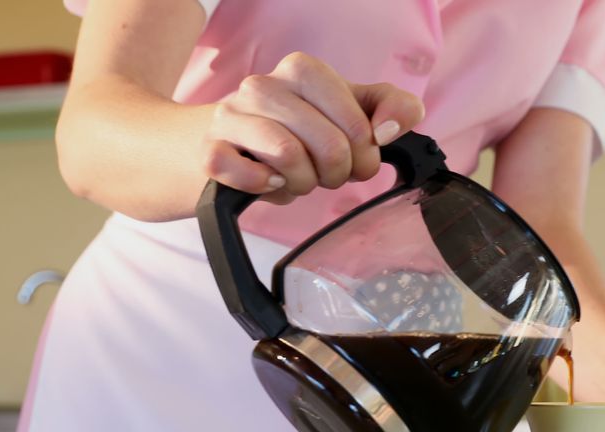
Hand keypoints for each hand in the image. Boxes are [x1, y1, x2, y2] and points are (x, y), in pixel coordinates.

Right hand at [201, 52, 424, 203]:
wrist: (232, 144)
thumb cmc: (300, 130)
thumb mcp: (352, 112)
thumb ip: (394, 107)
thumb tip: (388, 131)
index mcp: (303, 71)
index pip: (356, 123)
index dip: (364, 154)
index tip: (355, 159)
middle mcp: (263, 86)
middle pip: (329, 145)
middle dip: (337, 173)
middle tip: (327, 174)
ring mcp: (231, 116)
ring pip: (288, 157)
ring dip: (304, 183)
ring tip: (298, 178)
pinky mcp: (210, 150)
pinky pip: (243, 174)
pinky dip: (265, 187)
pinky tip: (269, 182)